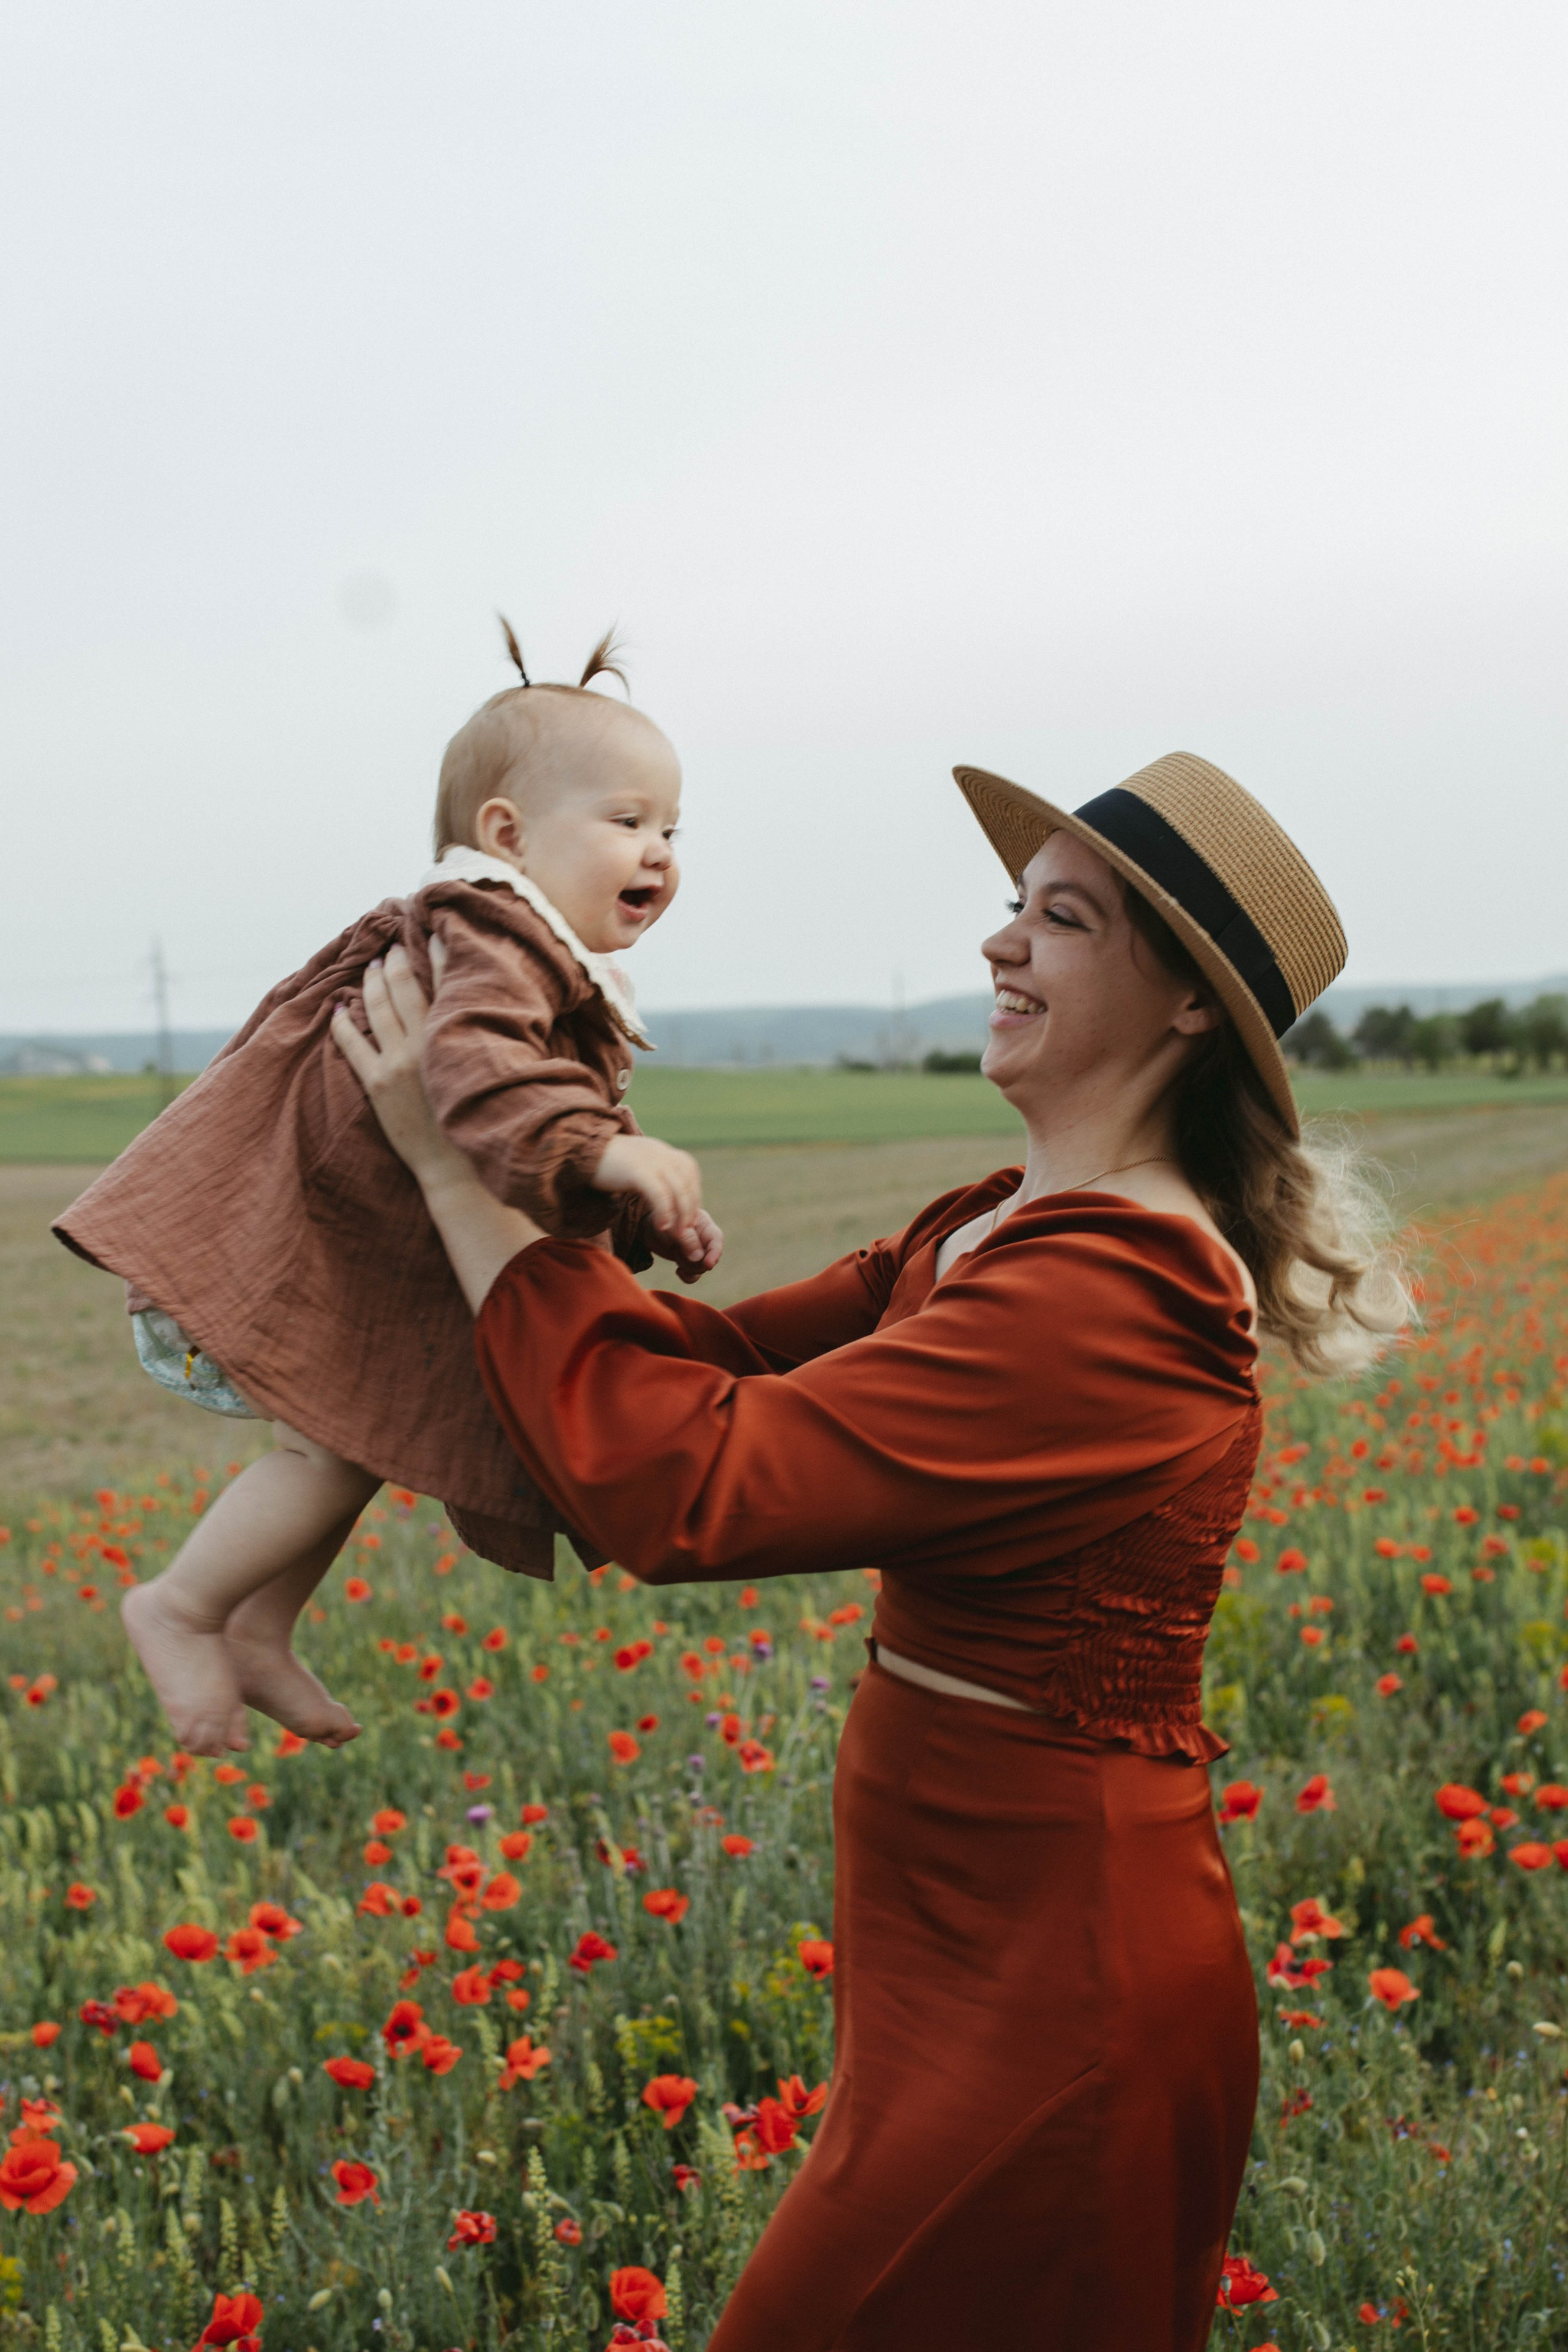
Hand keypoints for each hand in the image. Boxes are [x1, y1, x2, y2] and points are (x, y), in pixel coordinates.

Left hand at [331, 939, 468, 1187]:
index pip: (444, 984)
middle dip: (396, 962)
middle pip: (404, 988)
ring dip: (371, 983)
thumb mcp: (483, 1071)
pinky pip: (352, 1045)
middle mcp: (425, 1044)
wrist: (456, 1166)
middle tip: (391, 948)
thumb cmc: (478, 1118)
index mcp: (455, 1038)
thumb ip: (475, 1039)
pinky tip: (340, 1010)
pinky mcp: (377, 1084)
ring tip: (371, 967)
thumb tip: (474, 1013)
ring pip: (376, 1008)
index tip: (430, 934)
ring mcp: (397, 1062)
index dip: (434, 955)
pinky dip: (343, 1024)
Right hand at [593, 1134, 708, 1261]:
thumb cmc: (609, 1163)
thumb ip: (655, 1174)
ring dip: (681, 1215)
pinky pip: (660, 1195)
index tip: (687, 1217)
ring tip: (676, 1234)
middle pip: (688, 1185)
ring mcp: (652, 1161)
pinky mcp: (638, 1171)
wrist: (582, 1151)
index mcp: (665, 1152)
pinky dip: (665, 1212)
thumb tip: (667, 1195)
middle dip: (689, 1211)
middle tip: (685, 1233)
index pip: (691, 1174)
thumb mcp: (639, 1164)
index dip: (693, 1197)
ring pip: (679, 1191)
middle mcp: (662, 1154)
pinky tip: (661, 1226)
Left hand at [648, 1205, 724, 1283]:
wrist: (647, 1227)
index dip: (715, 1252)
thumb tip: (699, 1257)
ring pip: (701, 1267)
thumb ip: (686, 1238)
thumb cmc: (660, 1220)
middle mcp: (703, 1238)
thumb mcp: (671, 1226)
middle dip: (694, 1260)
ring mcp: (697, 1251)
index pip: (716, 1239)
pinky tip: (678, 1271)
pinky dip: (687, 1276)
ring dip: (687, 1266)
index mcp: (703, 1224)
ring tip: (673, 1252)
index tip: (709, 1264)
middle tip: (676, 1251)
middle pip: (709, 1257)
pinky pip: (694, 1275)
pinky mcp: (689, 1262)